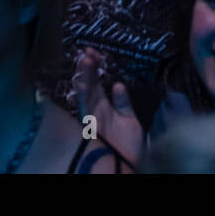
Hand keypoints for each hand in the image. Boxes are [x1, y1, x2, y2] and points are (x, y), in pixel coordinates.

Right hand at [73, 48, 144, 167]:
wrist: (127, 165)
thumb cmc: (128, 147)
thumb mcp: (129, 120)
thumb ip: (123, 103)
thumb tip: (119, 85)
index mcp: (105, 108)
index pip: (98, 84)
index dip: (96, 69)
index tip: (97, 54)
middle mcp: (96, 111)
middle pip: (90, 85)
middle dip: (88, 68)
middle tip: (89, 50)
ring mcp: (92, 118)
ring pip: (86, 92)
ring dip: (86, 75)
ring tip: (87, 58)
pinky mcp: (91, 126)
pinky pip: (85, 108)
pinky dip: (85, 94)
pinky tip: (85, 80)